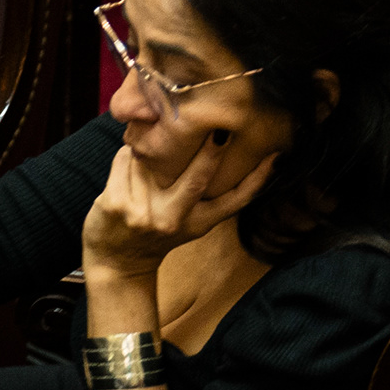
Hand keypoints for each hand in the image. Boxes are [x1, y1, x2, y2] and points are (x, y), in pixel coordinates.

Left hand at [81, 127, 281, 282]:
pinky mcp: (116, 202)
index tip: (274, 155)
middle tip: (219, 128)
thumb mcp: (189, 221)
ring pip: (153, 159)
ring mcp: (143, 212)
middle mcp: (173, 219)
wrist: (118, 261)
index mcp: (198, 223)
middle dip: (211, 151)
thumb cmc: (157, 232)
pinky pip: (125, 159)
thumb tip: (224, 145)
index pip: (235, 200)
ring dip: (150, 151)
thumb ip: (203, 195)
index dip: (258, 179)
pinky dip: (126, 157)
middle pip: (198, 178)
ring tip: (147, 160)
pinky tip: (128, 167)